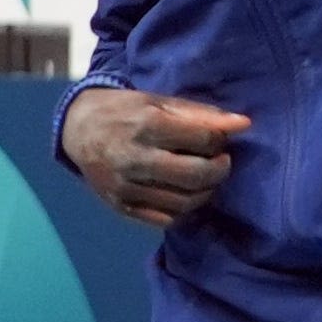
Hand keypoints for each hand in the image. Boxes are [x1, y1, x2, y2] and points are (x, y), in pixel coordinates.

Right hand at [63, 85, 250, 227]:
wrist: (78, 130)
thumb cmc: (125, 111)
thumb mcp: (160, 102)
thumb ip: (202, 114)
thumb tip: (244, 124)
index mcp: (146, 126)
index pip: (204, 141)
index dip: (220, 141)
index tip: (217, 139)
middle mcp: (134, 159)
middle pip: (197, 175)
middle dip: (220, 169)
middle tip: (219, 161)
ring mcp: (125, 187)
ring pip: (185, 202)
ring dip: (206, 191)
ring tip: (203, 176)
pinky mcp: (121, 207)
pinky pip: (166, 219)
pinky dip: (184, 209)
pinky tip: (184, 192)